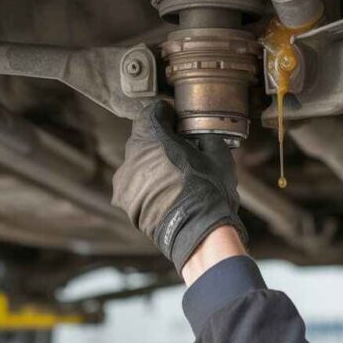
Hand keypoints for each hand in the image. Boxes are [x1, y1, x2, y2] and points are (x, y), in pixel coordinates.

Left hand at [111, 100, 247, 273]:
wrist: (197, 231)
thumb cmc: (209, 191)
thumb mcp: (218, 154)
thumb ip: (204, 135)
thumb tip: (200, 132)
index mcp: (153, 136)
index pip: (152, 111)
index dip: (166, 114)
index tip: (176, 121)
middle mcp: (132, 154)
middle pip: (143, 136)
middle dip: (159, 139)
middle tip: (179, 149)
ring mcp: (125, 178)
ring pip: (137, 161)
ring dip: (152, 163)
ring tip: (173, 176)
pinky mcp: (123, 199)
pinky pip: (134, 183)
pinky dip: (146, 184)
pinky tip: (165, 192)